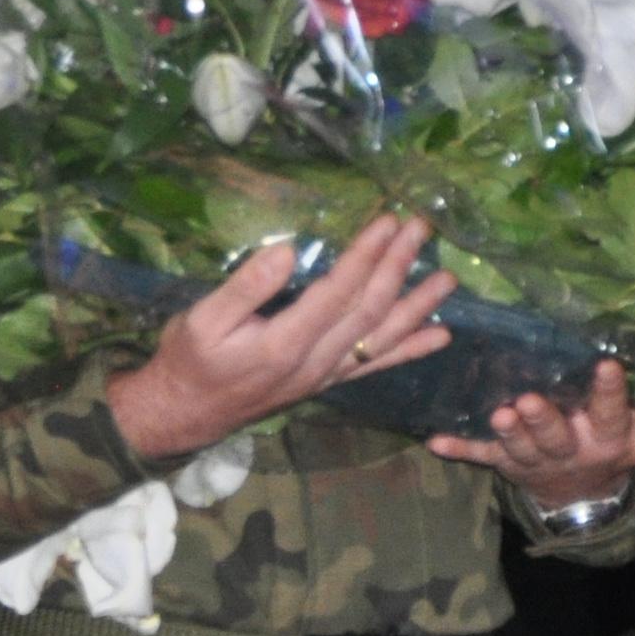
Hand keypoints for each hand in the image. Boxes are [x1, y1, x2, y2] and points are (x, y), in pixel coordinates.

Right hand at [105, 216, 457, 460]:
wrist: (185, 414)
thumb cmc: (189, 360)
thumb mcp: (202, 319)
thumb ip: (245, 287)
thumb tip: (286, 251)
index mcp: (285, 342)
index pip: (338, 292)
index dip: (366, 255)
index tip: (388, 221)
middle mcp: (315, 362)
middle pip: (369, 310)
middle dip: (398, 267)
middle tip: (422, 230)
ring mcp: (325, 375)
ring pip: (382, 338)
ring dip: (417, 307)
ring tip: (448, 279)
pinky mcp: (327, 382)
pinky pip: (377, 365)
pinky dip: (411, 350)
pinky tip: (439, 335)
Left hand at [430, 355, 634, 509]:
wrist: (580, 493)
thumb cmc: (613, 446)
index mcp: (605, 440)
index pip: (610, 416)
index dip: (609, 394)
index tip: (606, 366)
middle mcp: (568, 450)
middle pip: (555, 437)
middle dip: (542, 421)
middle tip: (528, 402)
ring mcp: (533, 458)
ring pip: (518, 447)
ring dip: (507, 433)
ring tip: (498, 414)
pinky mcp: (505, 462)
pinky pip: (480, 456)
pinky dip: (460, 449)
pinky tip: (435, 441)